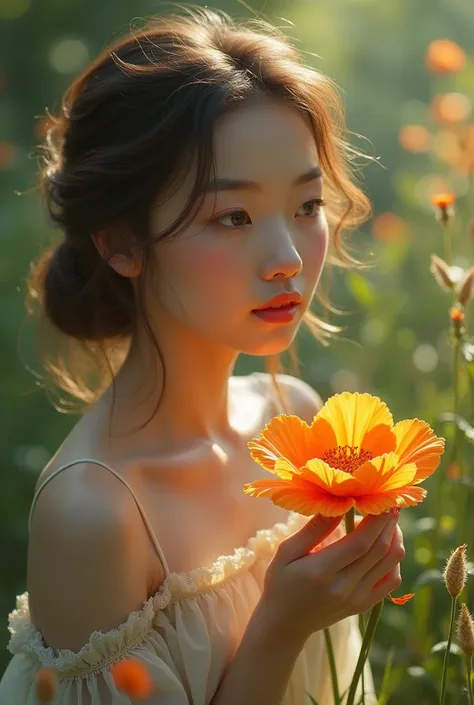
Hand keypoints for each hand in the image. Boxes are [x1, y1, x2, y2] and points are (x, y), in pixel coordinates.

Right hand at [257, 509, 403, 642]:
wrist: (285, 623)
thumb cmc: (281, 581)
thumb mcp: (286, 552)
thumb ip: (313, 529)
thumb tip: (337, 505)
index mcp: (321, 571)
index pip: (360, 543)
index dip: (376, 520)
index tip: (381, 499)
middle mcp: (343, 587)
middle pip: (379, 551)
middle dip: (389, 523)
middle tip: (390, 502)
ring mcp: (356, 599)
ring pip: (390, 564)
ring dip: (395, 539)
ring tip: (389, 521)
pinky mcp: (364, 606)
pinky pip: (391, 581)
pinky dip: (394, 560)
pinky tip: (386, 545)